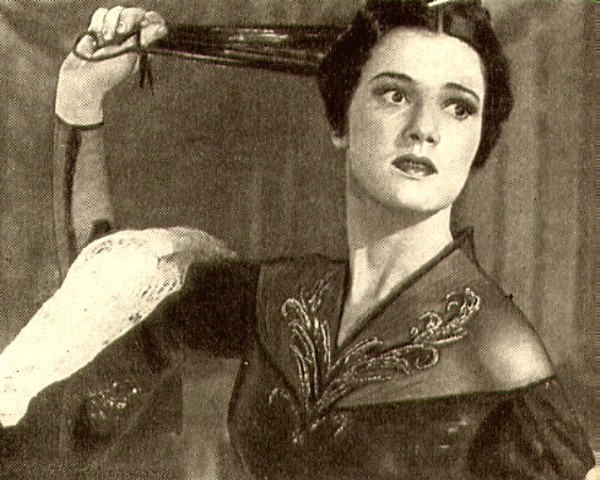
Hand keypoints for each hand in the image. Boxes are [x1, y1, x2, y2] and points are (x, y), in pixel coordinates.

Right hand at [56, 6, 166, 125]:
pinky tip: (96, 36)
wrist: (83, 77)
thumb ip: (145, 40)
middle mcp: (131, 36)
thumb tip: (162, 28)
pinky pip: (102, 13)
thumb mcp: (130, 56)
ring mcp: (115, 31)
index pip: (153, 23)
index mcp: (143, 44)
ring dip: (110, 23)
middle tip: (121, 31)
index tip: (146, 20)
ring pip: (117, 11)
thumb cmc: (109, 72)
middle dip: (127, 19)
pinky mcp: (100, 27)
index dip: (152, 18)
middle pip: (134, 13)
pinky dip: (98, 22)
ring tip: (105, 39)